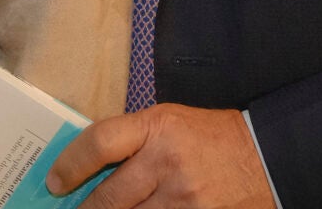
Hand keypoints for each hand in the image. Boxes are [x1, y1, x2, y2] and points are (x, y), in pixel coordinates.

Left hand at [46, 105, 276, 208]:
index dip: (70, 166)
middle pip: (110, 198)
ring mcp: (184, 199)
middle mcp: (168, 163)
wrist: (267, 157)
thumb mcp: (169, 121)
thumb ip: (132, 140)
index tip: (55, 182)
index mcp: (158, 128)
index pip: (100, 143)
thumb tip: (87, 167)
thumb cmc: (209, 136)